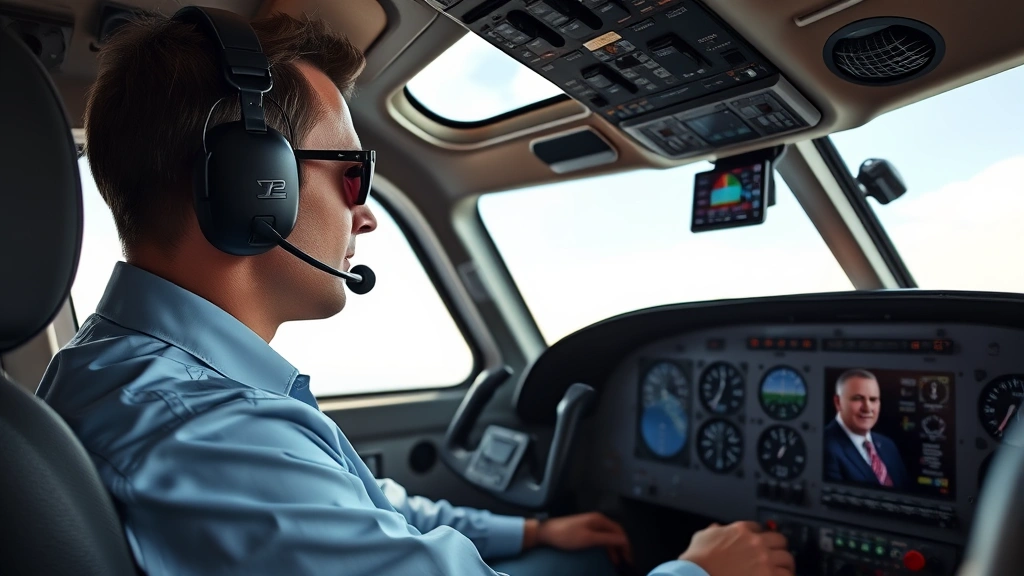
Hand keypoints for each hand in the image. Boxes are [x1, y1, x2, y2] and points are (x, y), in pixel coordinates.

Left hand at [524, 512, 632, 565]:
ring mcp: (591, 524)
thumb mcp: (589, 539)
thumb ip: (607, 539)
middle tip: (626, 562)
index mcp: (600, 520)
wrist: (547, 532)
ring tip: (617, 562)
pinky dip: (606, 547)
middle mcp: (598, 520)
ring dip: (614, 549)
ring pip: (608, 537)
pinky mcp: (586, 530)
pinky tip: (606, 556)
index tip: (629, 558)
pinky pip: (601, 538)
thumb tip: (625, 540)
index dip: (626, 545)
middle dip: (622, 547)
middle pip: (615, 533)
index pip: (620, 531)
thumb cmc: (568, 535)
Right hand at [679, 521, 793, 575]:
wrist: (698, 575)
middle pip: (779, 540)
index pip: (758, 527)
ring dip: (784, 565)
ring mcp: (765, 560)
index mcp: (740, 530)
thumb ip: (713, 531)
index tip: (758, 543)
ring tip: (782, 571)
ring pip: (787, 558)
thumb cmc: (698, 560)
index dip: (758, 535)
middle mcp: (756, 542)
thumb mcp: (702, 537)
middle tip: (776, 556)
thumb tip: (716, 529)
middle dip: (778, 548)